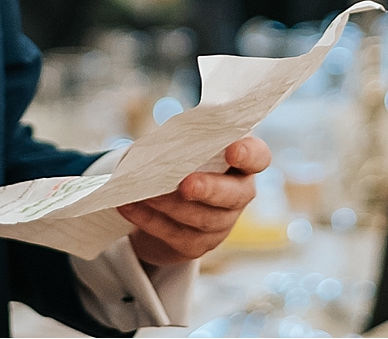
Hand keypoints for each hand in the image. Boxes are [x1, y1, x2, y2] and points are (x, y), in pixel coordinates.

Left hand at [118, 136, 270, 266]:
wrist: (166, 201)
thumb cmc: (181, 161)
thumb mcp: (186, 145)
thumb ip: (183, 141)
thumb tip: (161, 144)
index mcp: (241, 163)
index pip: (258, 157)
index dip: (249, 155)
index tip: (232, 150)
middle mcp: (238, 195)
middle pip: (234, 195)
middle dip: (209, 189)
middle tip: (186, 185)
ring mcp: (222, 223)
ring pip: (202, 219)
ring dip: (171, 205)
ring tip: (144, 192)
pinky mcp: (197, 245)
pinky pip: (175, 235)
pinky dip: (149, 220)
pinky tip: (129, 206)